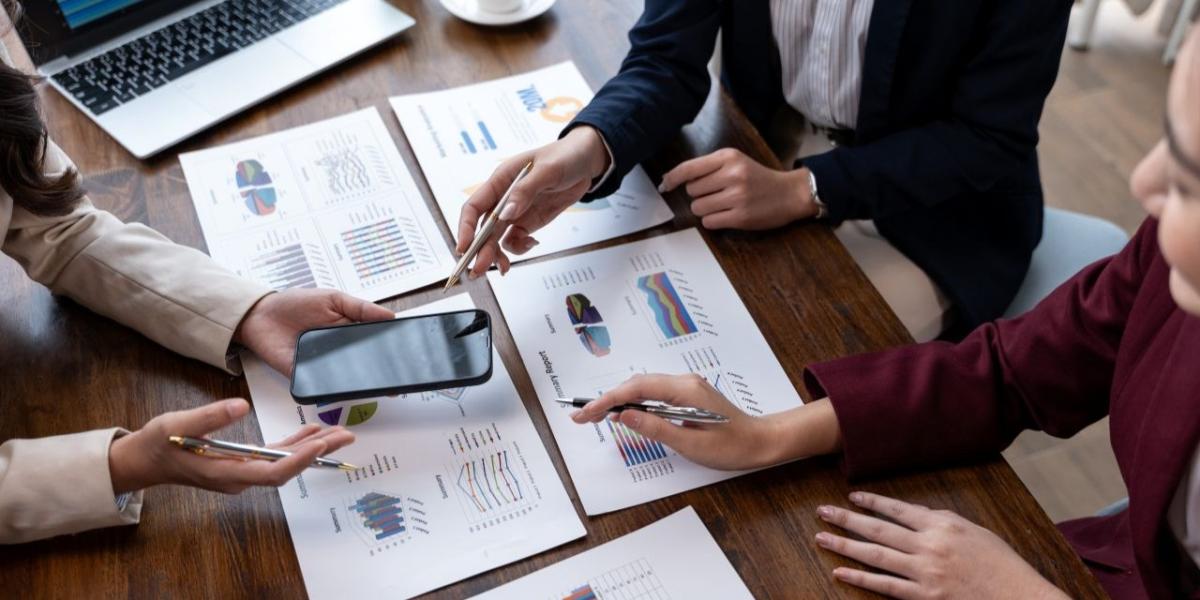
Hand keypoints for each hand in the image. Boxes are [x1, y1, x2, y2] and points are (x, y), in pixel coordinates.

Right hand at [108, 399, 354, 494]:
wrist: (145, 460)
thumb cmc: (159, 443)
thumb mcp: (178, 424)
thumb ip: (210, 416)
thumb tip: (241, 405)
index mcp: (227, 473)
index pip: (272, 471)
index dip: (299, 459)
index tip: (320, 443)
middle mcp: (240, 477)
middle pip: (287, 467)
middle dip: (319, 452)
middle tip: (347, 435)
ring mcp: (243, 471)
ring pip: (285, 462)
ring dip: (312, 447)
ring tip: (339, 432)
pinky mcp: (242, 462)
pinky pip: (275, 455)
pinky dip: (294, 443)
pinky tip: (312, 432)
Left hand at [234, 288, 394, 374]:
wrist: (260, 314)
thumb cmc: (295, 303)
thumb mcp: (333, 298)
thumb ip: (361, 308)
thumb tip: (391, 316)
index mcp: (348, 331)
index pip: (374, 344)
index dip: (390, 350)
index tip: (408, 355)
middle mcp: (338, 351)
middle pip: (365, 364)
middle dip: (381, 370)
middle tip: (398, 373)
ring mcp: (323, 366)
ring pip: (347, 377)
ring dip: (361, 380)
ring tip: (379, 381)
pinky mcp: (305, 376)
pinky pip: (323, 385)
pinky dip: (333, 387)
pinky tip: (347, 384)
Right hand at [457, 126, 609, 278]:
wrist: (585, 162)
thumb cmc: (564, 157)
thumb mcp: (547, 170)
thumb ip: (525, 190)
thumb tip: (506, 213)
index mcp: (500, 180)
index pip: (474, 206)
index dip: (466, 228)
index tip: (464, 248)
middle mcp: (503, 198)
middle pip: (483, 228)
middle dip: (480, 250)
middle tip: (479, 270)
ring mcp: (515, 212)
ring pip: (496, 238)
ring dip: (497, 254)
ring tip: (505, 268)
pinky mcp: (528, 221)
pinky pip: (515, 240)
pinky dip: (519, 248)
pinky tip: (531, 244)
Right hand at [571, 374, 780, 469]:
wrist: (759, 442)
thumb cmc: (731, 446)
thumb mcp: (690, 442)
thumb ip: (654, 427)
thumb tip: (623, 416)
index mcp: (684, 390)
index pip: (636, 389)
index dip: (607, 400)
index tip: (586, 412)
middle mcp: (683, 382)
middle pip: (635, 385)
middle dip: (606, 399)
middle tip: (581, 416)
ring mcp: (685, 387)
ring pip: (642, 388)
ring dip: (618, 401)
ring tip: (594, 415)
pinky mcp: (686, 396)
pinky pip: (653, 394)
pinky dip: (634, 403)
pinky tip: (622, 413)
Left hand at [659, 148, 817, 229]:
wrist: (790, 193)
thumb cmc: (759, 178)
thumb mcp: (736, 162)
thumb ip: (709, 168)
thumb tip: (673, 179)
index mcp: (728, 157)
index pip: (689, 168)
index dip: (672, 178)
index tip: (665, 185)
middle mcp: (732, 174)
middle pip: (691, 190)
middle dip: (699, 195)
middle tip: (717, 194)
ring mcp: (737, 196)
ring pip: (698, 207)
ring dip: (705, 209)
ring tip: (723, 205)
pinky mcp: (741, 217)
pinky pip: (709, 222)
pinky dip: (713, 220)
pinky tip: (727, 215)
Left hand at [815, 492, 1068, 599]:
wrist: (1019, 598)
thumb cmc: (1000, 564)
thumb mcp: (974, 532)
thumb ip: (942, 521)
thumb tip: (915, 513)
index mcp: (943, 525)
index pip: (898, 510)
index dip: (872, 502)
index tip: (852, 496)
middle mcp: (929, 545)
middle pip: (878, 530)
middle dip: (847, 519)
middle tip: (822, 512)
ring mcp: (925, 572)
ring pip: (875, 556)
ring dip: (845, 546)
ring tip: (822, 538)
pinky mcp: (924, 596)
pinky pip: (885, 586)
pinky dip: (860, 578)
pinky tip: (840, 572)